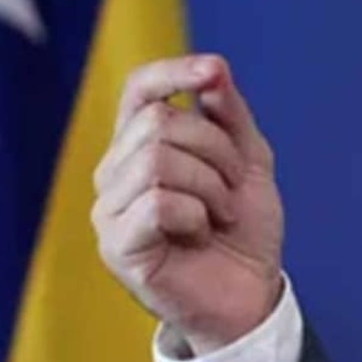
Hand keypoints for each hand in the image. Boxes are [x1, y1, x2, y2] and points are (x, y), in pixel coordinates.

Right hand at [93, 54, 284, 355]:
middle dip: (217, 150)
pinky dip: (196, 214)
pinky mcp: (116, 246)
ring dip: (211, 185)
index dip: (173, 70)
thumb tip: (213, 68)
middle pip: (160, 122)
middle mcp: (115, 173)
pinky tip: (200, 235)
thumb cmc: (243, 229)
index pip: (138, 88)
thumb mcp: (249, 161)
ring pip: (158, 159)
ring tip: (220, 215)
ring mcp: (109, 210)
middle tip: (233, 188)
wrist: (251, 294)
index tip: (213, 71)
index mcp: (141, 146)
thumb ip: (229, 115)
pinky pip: (158, 201)